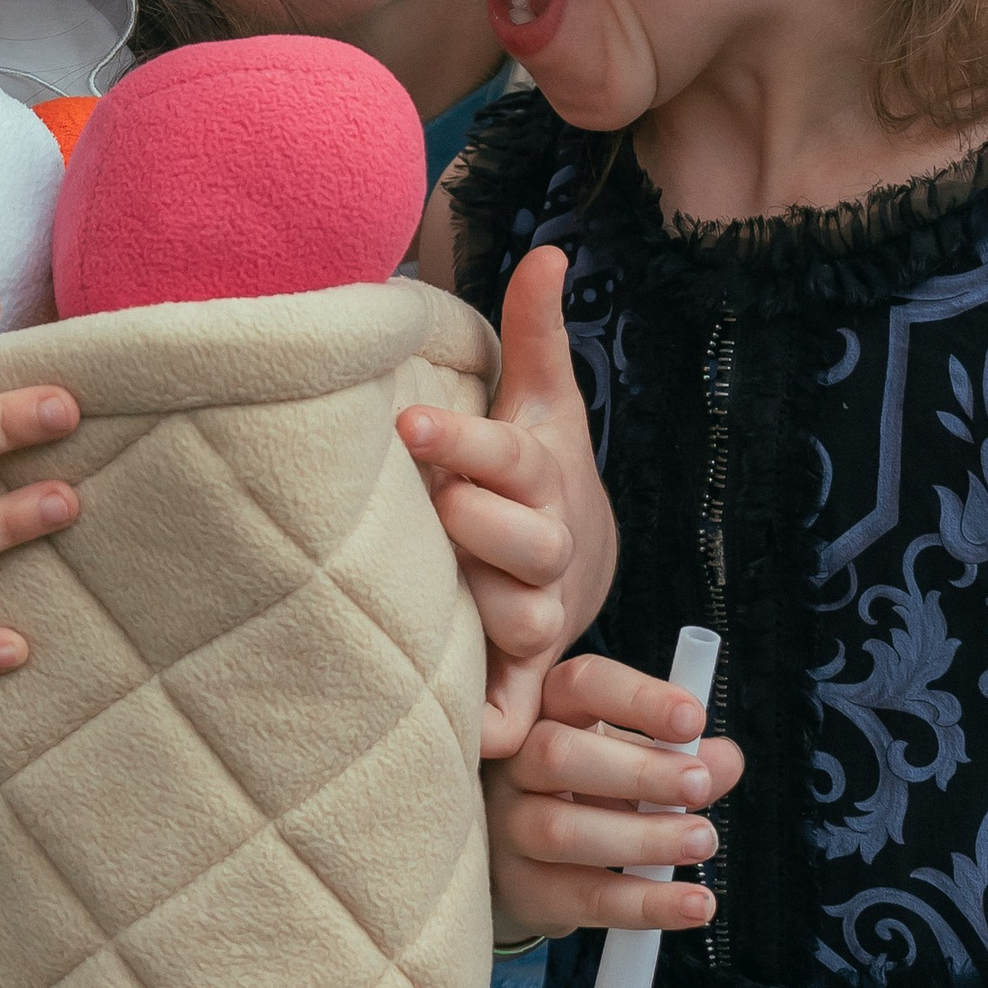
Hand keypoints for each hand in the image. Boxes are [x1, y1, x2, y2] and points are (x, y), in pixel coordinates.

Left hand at [400, 247, 617, 757]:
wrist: (581, 570)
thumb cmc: (536, 475)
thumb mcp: (540, 402)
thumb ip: (534, 332)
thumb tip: (549, 250)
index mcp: (539, 479)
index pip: (504, 455)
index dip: (461, 440)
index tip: (406, 421)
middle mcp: (544, 549)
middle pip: (522, 539)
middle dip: (479, 521)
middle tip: (432, 501)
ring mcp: (539, 615)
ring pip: (523, 618)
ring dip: (487, 609)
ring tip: (439, 596)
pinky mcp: (522, 673)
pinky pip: (514, 707)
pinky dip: (497, 725)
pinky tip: (471, 738)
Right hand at [485, 651, 743, 943]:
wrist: (529, 861)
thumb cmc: (590, 791)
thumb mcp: (634, 760)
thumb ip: (681, 757)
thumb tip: (724, 761)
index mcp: (548, 710)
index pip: (582, 686)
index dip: (638, 699)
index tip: (694, 720)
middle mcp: (513, 762)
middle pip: (556, 755)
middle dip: (638, 772)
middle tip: (700, 788)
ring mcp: (506, 827)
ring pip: (560, 831)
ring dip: (643, 838)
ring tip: (702, 842)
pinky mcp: (519, 889)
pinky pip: (580, 897)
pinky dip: (645, 904)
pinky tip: (693, 905)